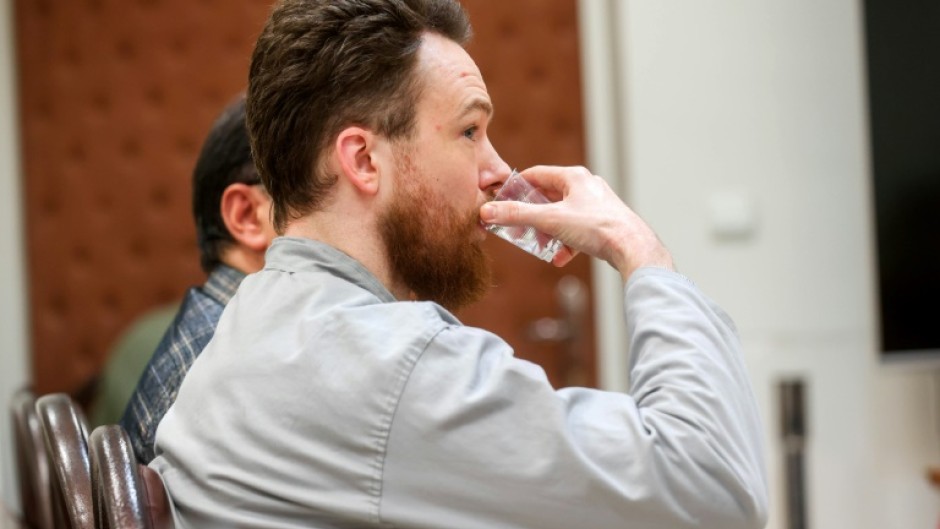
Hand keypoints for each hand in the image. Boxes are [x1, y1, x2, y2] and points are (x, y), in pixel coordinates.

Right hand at [479, 165, 673, 281]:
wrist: (632, 247)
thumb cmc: (597, 227)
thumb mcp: (550, 220)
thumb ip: (517, 215)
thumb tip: (488, 211)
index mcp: (573, 177)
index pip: (536, 175)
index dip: (516, 188)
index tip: (502, 201)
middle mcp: (585, 187)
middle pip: (548, 198)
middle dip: (531, 216)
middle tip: (517, 229)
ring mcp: (595, 205)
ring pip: (562, 216)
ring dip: (548, 232)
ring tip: (540, 245)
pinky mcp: (603, 223)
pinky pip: (576, 231)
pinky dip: (565, 243)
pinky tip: (560, 258)